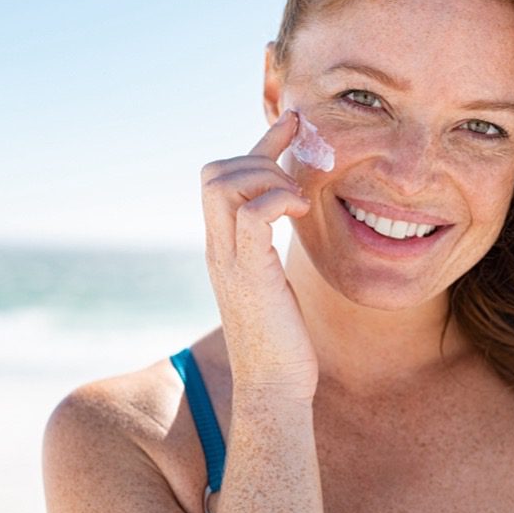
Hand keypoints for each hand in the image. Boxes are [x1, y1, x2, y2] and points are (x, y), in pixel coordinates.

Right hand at [200, 110, 318, 401]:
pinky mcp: (251, 276)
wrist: (273, 388)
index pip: (224, 177)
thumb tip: (291, 223)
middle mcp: (219, 248)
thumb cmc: (281, 340)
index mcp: (224, 246)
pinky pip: (252, 216)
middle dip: (259, 159)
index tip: (293, 124)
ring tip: (297, 203)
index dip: (260, 144)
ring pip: (224, 184)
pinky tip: (300, 215)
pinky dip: (278, 201)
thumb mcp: (273, 283)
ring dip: (267, 177)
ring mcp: (230, 261)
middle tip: (296, 183)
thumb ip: (271, 250)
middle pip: (213, 172)